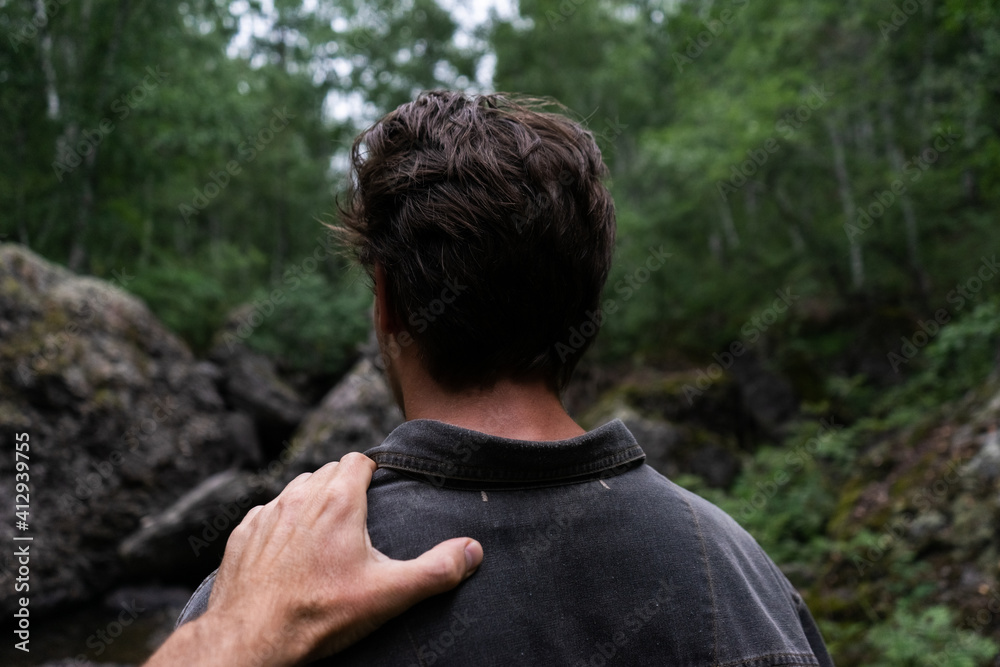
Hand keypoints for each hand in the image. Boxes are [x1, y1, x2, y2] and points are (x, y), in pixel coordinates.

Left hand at [145, 453, 482, 666]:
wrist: (252, 639)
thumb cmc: (319, 614)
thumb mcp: (389, 594)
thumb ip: (436, 570)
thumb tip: (472, 550)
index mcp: (337, 501)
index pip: (358, 459)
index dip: (371, 471)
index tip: (379, 491)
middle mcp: (299, 497)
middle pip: (327, 471)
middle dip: (344, 486)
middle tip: (359, 520)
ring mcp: (266, 515)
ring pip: (295, 490)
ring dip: (311, 502)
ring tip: (326, 534)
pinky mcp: (242, 535)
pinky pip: (265, 514)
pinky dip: (280, 524)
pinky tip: (289, 552)